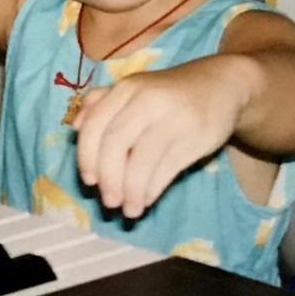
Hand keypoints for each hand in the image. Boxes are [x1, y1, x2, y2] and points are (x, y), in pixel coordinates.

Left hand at [72, 57, 249, 218]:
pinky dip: (152, 190)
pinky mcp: (195, 136)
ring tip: (129, 209)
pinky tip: (147, 200)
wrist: (220, 85)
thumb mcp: (133, 89)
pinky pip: (167, 169)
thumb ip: (100, 102)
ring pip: (141, 160)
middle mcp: (146, 99)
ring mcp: (172, 118)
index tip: (89, 181)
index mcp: (126, 88)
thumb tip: (75, 127)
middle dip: (108, 178)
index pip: (95, 125)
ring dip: (131, 192)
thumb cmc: (167, 92)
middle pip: (115, 143)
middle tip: (107, 201)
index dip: (87, 157)